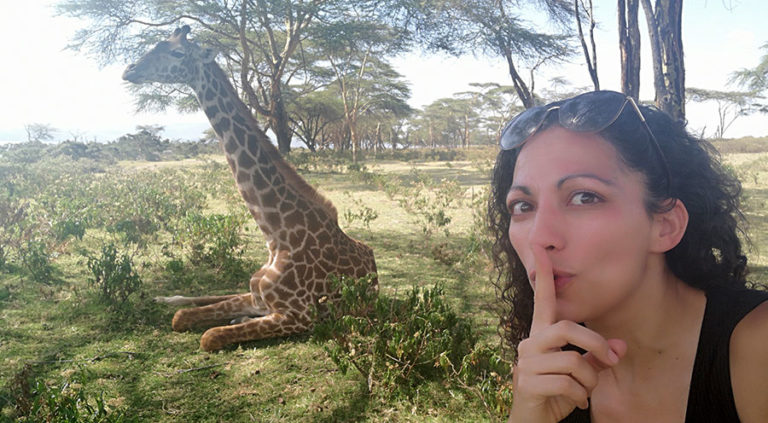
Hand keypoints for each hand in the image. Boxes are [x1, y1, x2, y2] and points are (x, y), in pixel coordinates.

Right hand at [508, 246, 625, 422]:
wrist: (533, 421)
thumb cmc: (556, 393)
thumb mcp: (580, 373)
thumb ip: (597, 356)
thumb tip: (621, 346)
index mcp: (540, 335)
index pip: (543, 301)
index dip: (544, 276)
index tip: (541, 249)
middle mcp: (529, 343)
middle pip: (567, 328)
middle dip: (596, 344)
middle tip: (612, 361)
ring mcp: (525, 363)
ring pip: (572, 362)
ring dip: (589, 381)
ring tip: (584, 392)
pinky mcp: (526, 384)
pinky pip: (567, 384)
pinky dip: (580, 397)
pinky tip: (575, 403)